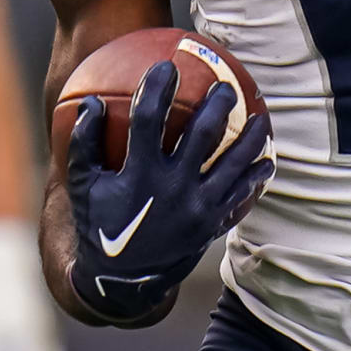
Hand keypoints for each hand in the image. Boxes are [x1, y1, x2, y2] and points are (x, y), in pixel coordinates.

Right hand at [63, 58, 270, 325]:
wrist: (122, 284)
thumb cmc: (99, 227)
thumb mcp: (83, 188)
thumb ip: (84, 144)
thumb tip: (92, 102)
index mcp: (138, 176)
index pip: (148, 120)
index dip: (157, 89)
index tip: (166, 66)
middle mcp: (172, 189)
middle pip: (203, 135)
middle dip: (218, 105)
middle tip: (227, 87)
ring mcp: (196, 209)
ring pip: (233, 164)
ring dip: (251, 137)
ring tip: (262, 117)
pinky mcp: (210, 226)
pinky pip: (240, 196)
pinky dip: (255, 177)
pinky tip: (267, 161)